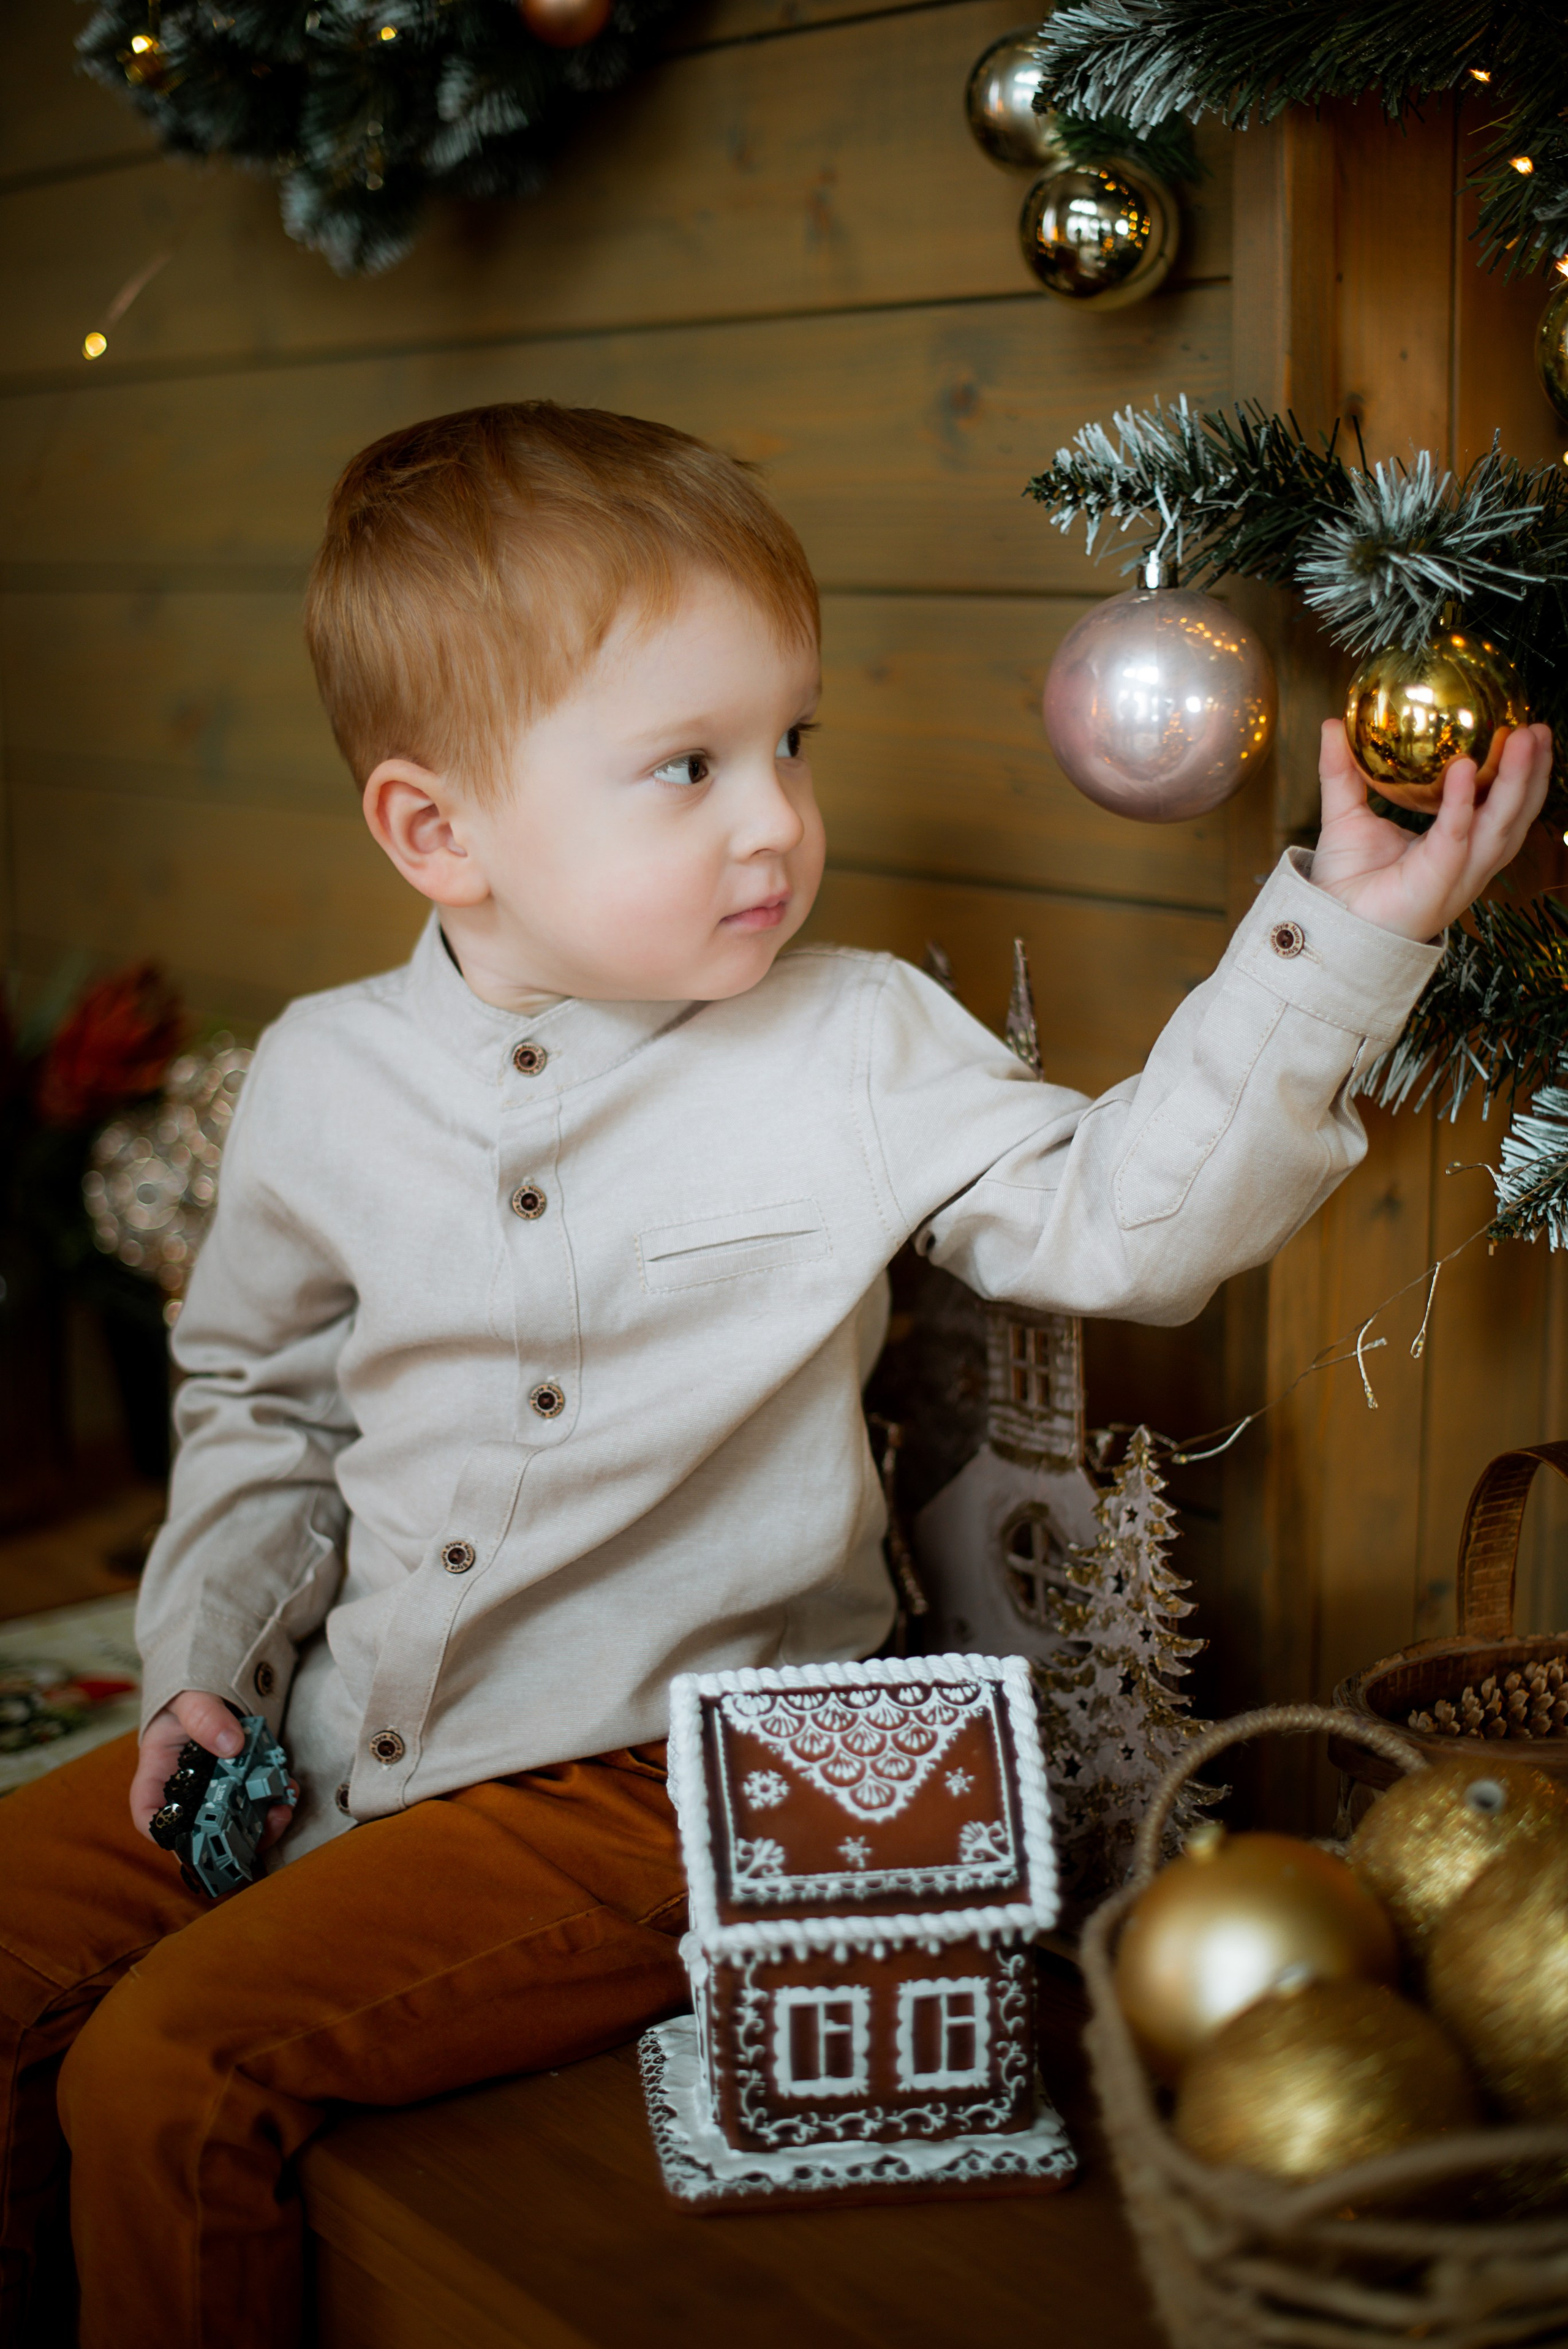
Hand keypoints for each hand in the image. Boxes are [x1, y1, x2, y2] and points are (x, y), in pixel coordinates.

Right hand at [131, 1689, 295, 1854]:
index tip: (194, 1839)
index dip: (166, 1835)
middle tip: (258, 1827)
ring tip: (282, 1809)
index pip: (150, 1816)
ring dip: (259, 1824)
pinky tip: (289, 1788)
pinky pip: (257, 1800)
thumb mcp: (190, 1697)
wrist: (217, 1680)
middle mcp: (187, 1790)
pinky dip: (274, 1800)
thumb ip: (204, 1716)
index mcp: (159, 1773)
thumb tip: (231, 1745)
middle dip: (230, 1837)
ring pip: (233, 1822)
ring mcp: (217, 1788)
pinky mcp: (243, 1780)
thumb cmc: (190, 1692)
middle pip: (199, 1830)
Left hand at [1309, 719, 1552, 939]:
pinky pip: (1456, 838)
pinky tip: (1464, 769)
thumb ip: (1342, 771)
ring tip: (1526, 739)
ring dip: (1518, 781)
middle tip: (1538, 729)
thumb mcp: (1345, 814)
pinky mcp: (1437, 883)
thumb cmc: (1346, 881)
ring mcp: (1458, 874)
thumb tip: (1331, 724)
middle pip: (1516, 814)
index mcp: (1457, 845)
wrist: (1327, 922)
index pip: (1500, 806)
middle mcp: (1467, 860)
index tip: (1526, 730)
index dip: (1518, 772)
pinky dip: (1462, 804)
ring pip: (1501, 824)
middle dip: (1534, 772)